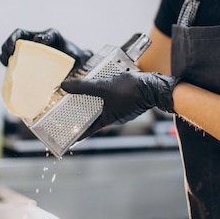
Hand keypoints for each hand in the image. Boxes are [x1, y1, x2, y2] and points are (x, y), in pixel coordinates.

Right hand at [0, 27, 92, 69]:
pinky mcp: (23, 55)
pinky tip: (7, 67)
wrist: (70, 62)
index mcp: (54, 36)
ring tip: (5, 60)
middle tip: (10, 51)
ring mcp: (29, 46)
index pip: (48, 34)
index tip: (38, 42)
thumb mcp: (77, 59)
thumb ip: (76, 64)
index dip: (43, 37)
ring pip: (12, 43)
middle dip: (12, 40)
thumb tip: (67, 80)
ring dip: (5, 49)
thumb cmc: (73, 59)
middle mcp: (38, 38)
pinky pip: (11, 54)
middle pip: (21, 33)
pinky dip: (6, 58)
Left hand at [61, 71, 177, 137]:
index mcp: (108, 119)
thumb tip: (64, 86)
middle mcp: (115, 116)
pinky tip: (104, 83)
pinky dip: (106, 93)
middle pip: (95, 116)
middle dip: (84, 111)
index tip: (67, 135)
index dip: (77, 132)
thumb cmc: (132, 91)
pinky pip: (113, 98)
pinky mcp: (128, 100)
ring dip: (95, 100)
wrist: (155, 86)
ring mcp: (122, 109)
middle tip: (71, 107)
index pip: (88, 129)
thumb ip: (84, 86)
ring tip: (85, 92)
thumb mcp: (103, 87)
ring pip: (104, 106)